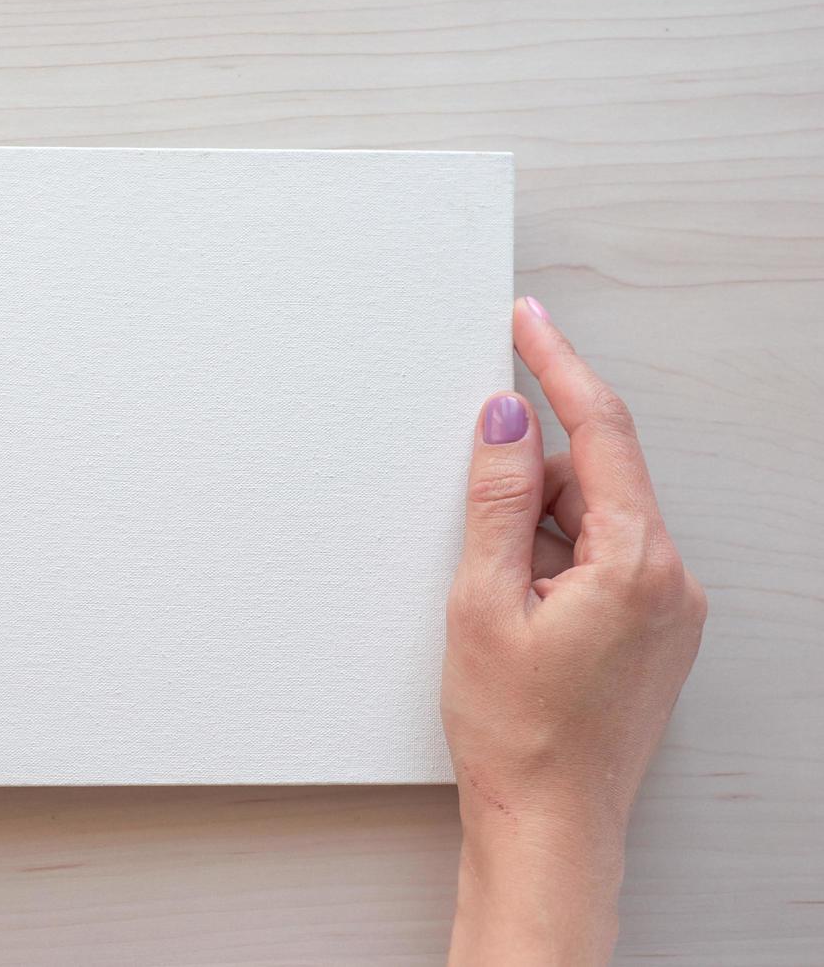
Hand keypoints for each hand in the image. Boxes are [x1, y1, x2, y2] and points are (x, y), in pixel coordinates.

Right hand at [443, 297, 706, 964]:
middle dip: (529, 475)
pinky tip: (520, 603)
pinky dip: (559, 556)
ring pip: (600, 518)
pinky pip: (609, 557)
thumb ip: (495, 498)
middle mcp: (670, 577)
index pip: (599, 431)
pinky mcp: (656, 630)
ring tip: (496, 597)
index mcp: (635, 562)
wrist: (552, 825)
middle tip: (476, 530)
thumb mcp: (483, 601)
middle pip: (597, 475)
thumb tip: (503, 417)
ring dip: (540, 525)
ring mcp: (670, 607)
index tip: (528, 321)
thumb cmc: (515, 731)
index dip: (558, 366)